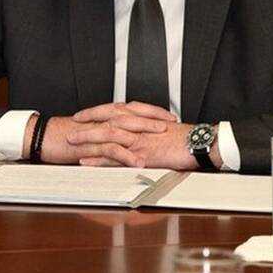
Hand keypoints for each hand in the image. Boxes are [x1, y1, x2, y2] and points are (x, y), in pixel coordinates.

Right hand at [21, 105, 175, 164]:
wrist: (43, 137)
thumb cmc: (65, 135)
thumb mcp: (92, 132)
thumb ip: (109, 132)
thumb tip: (127, 137)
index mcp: (105, 115)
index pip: (133, 109)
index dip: (152, 111)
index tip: (168, 116)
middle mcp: (103, 119)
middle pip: (133, 115)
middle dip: (153, 119)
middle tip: (170, 124)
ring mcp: (97, 131)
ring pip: (124, 128)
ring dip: (143, 132)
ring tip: (160, 138)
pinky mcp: (90, 145)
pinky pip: (111, 149)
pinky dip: (125, 155)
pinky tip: (137, 162)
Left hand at [65, 106, 218, 169]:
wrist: (200, 143)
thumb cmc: (186, 137)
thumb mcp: (166, 129)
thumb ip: (150, 129)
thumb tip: (142, 132)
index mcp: (144, 117)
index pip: (116, 109)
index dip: (98, 111)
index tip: (85, 114)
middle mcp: (139, 125)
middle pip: (107, 119)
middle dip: (87, 121)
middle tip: (71, 125)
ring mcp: (139, 140)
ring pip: (108, 135)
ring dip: (87, 138)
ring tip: (71, 140)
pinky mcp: (141, 155)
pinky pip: (116, 157)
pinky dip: (99, 159)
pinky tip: (87, 162)